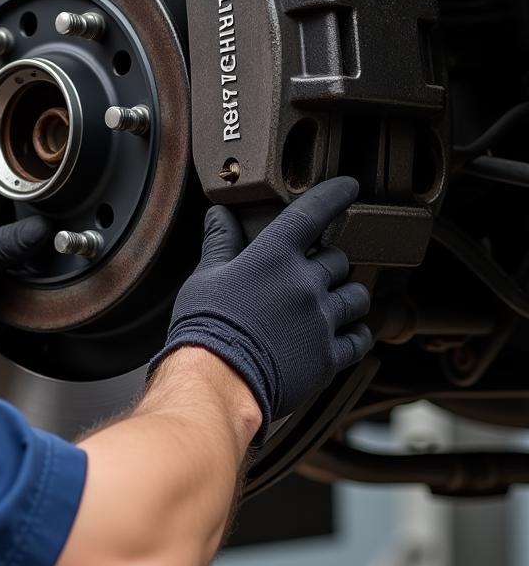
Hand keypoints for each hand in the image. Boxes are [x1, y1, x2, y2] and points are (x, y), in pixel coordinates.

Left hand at [0, 183, 51, 371]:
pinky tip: (54, 285)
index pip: (1, 194)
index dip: (24, 186)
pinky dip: (43, 291)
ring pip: (32, 260)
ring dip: (45, 261)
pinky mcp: (6, 303)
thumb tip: (38, 227)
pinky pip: (32, 294)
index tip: (52, 185)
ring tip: (63, 254)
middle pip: (24, 227)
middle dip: (44, 226)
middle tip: (65, 225)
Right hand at [148, 177, 372, 440]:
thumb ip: (221, 243)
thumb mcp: (207, 276)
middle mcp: (305, 282)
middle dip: (328, 262)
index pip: (312, 212)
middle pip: (338, 259)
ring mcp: (321, 319)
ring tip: (332, 302)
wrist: (217, 379)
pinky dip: (355, 333)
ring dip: (347, 295)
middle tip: (312, 271)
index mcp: (273, 256)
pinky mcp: (329, 355)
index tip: (348, 186)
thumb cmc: (206, 326)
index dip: (334, 194)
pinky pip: (359, 338)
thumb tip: (219, 216)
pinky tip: (342, 333)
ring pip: (356, 296)